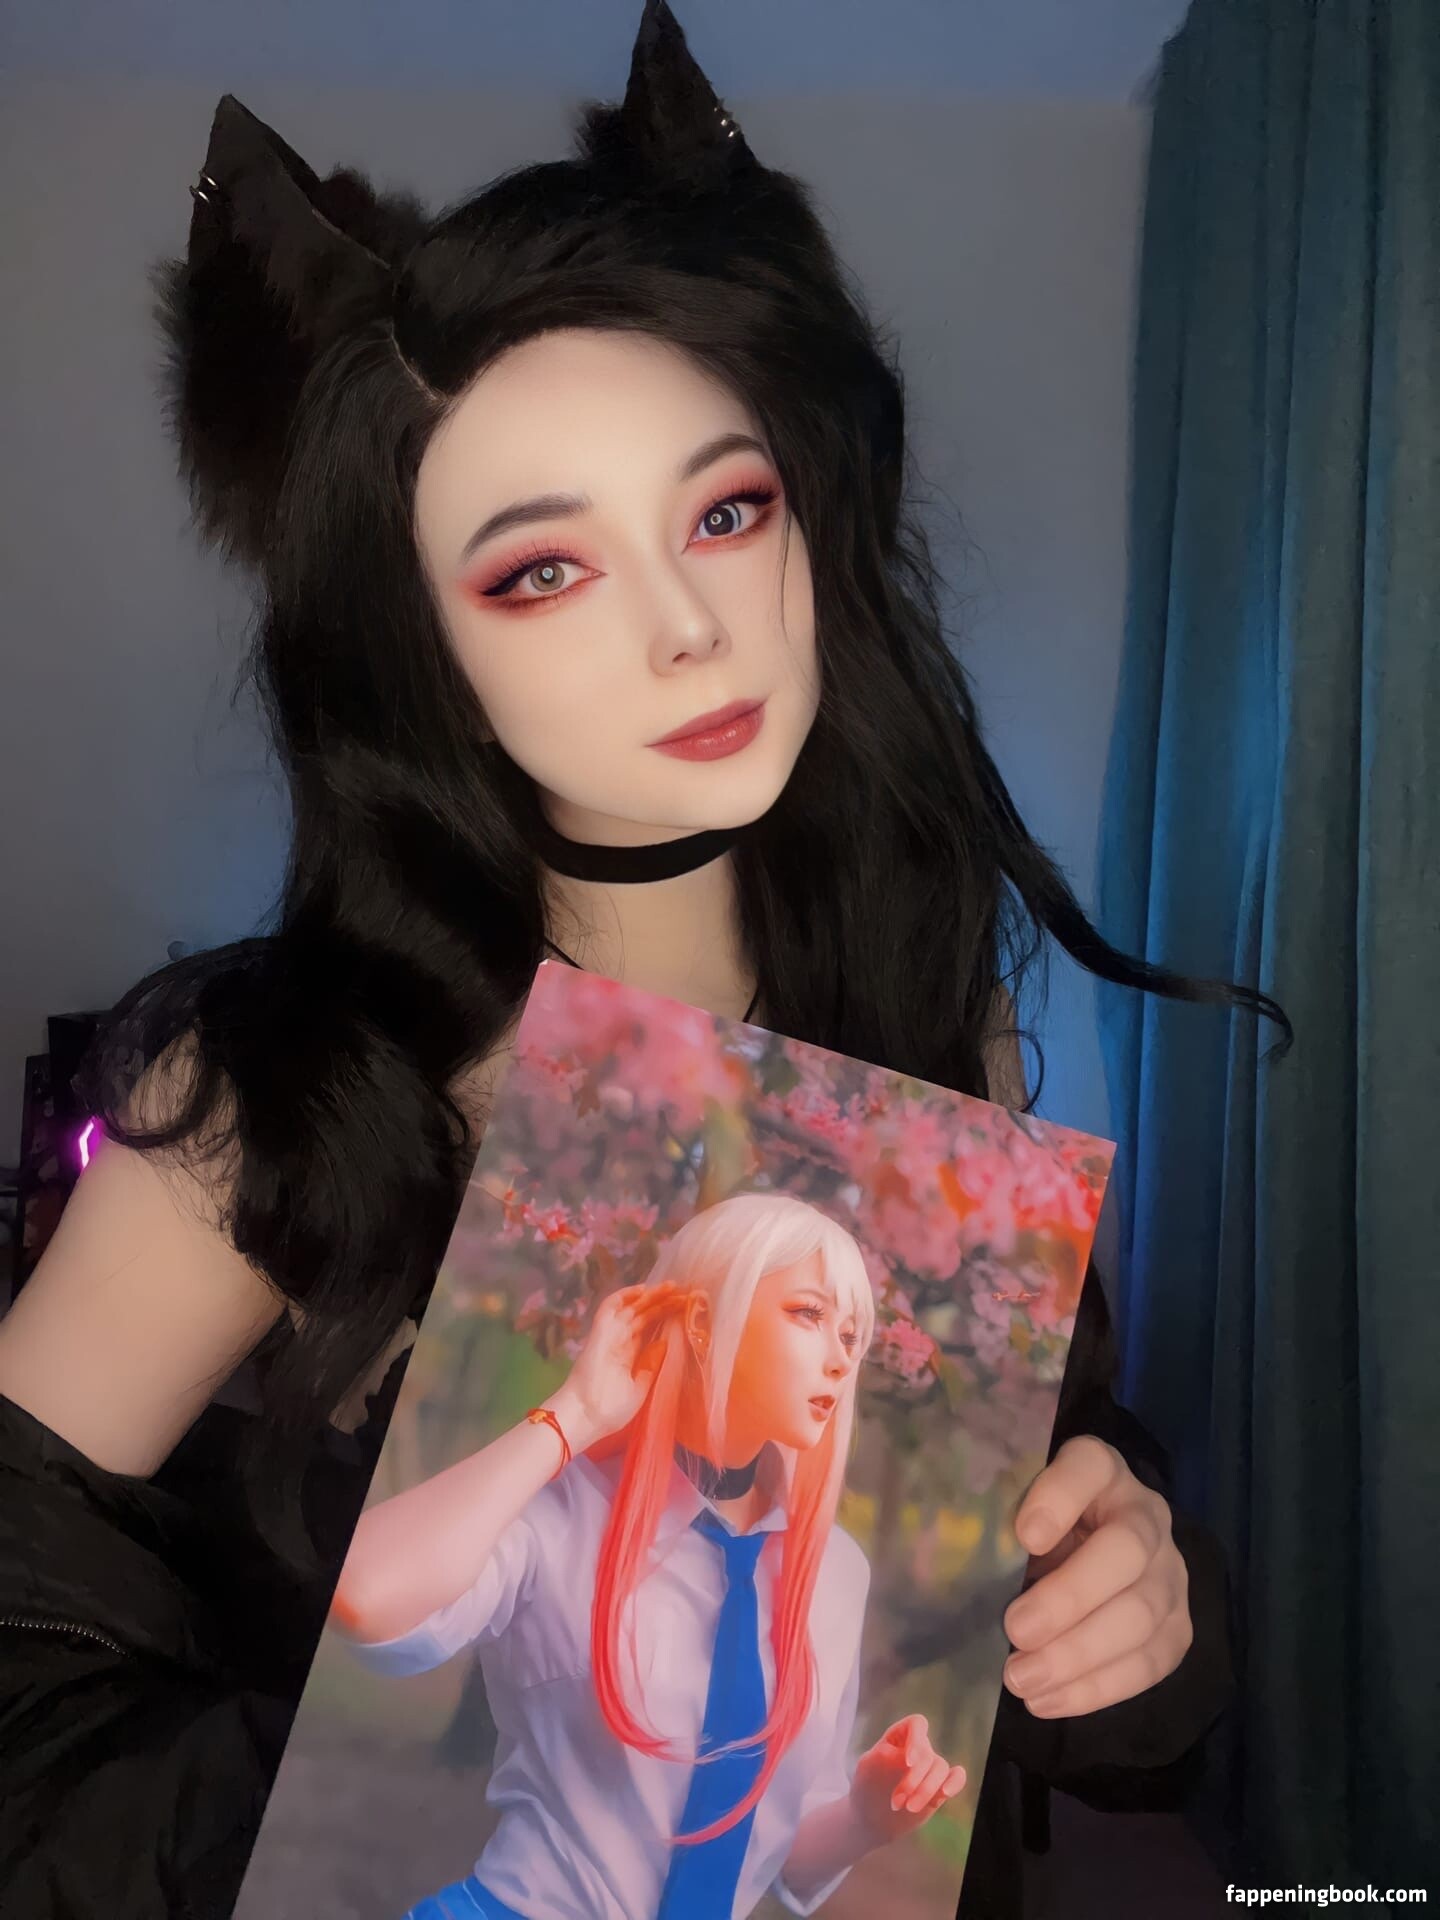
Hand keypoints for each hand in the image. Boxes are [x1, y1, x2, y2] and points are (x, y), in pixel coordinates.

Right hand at [550, 1282, 684, 1447]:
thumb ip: (651, 1364)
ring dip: (650, 1296)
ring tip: (672, 1286)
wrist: (586, 1416)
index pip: (649, 1328)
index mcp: (629, 1354)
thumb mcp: (640, 1387)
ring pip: (631, 1307)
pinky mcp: (600, 1331)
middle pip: (643, 1315)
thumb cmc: (611, 1409)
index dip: (665, 1315)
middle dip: (663, 1302)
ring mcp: (610, 1334)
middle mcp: (620, 1341)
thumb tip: (664, 1343)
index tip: (686, 1307)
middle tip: (686, 1292)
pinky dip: (624, 1295)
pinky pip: (610, 1307)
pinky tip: (643, 1289)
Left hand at [848, 1713, 965, 1845]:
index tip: (907, 1762)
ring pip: (941, 1768)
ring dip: (926, 1790)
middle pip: (927, 1754)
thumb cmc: (868, 1786)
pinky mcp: (940, 1787)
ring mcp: (931, 1767)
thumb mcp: (870, 1767)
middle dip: (913, 1780)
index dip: (916, 1741)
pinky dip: (955, 1783)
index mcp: (901, 1735)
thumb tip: (914, 1759)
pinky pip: (957, 1777)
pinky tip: (945, 1793)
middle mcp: (919, 1748)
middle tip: (896, 1802)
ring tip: (909, 1808)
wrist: (872, 1818)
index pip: (917, 1724)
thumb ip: (890, 1756)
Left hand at [1002, 1435, 1191, 1717]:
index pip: (1089, 1465)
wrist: (1091, 1556)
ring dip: (1078, 1655)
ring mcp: (1170, 1574)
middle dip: (1069, 1598)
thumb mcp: (1013, 1512)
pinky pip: (1148, 1664)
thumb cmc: (1033, 1532)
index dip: (1060, 1498)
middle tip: (1015, 1631)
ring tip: (1022, 1678)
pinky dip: (1095, 1689)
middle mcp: (1147, 1515)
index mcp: (1101, 1471)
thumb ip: (994, 1527)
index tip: (1024, 1535)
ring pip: (1141, 1616)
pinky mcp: (1176, 1629)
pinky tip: (1047, 1700)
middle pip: (1126, 1552)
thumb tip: (955, 1570)